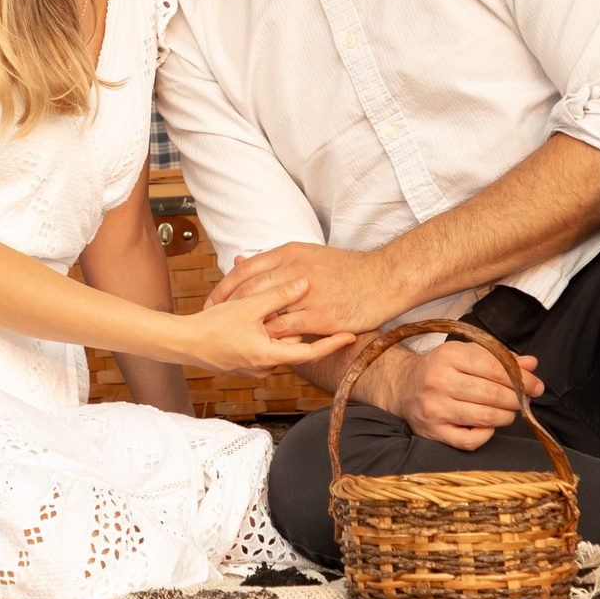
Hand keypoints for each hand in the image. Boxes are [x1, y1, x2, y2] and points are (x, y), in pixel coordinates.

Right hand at [173, 283, 352, 378]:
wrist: (182, 343)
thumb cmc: (212, 326)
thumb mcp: (247, 306)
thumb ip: (277, 295)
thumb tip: (304, 283)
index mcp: (269, 355)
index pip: (310, 351)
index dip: (332, 342)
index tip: (352, 334)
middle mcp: (265, 366)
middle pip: (291, 344)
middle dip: (297, 325)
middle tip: (312, 307)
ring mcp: (254, 367)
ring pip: (276, 343)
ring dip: (278, 327)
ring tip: (278, 310)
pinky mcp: (244, 362)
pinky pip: (263, 345)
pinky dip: (264, 331)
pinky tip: (256, 316)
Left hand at [209, 242, 409, 338]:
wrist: (385, 278)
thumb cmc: (349, 269)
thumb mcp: (309, 255)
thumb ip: (277, 261)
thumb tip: (242, 259)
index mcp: (290, 252)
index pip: (245, 269)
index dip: (225, 287)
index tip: (214, 301)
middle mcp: (295, 270)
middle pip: (249, 290)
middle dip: (229, 308)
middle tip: (217, 322)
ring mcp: (307, 293)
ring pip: (266, 312)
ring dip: (251, 327)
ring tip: (238, 337)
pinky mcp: (320, 316)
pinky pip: (287, 330)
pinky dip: (274, 338)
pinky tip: (268, 346)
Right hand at [359, 341, 547, 451]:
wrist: (401, 386)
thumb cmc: (440, 368)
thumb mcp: (465, 353)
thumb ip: (499, 358)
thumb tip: (531, 364)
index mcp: (449, 356)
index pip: (495, 368)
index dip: (522, 379)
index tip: (536, 386)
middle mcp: (439, 381)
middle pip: (492, 394)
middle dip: (517, 398)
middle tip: (525, 399)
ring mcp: (435, 408)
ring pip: (485, 417)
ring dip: (506, 416)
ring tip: (508, 411)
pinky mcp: (433, 431)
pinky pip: (469, 440)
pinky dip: (486, 435)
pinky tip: (488, 426)